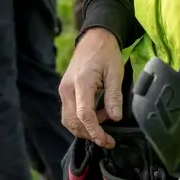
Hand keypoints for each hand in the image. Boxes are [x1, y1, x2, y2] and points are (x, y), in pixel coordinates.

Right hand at [59, 27, 124, 148]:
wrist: (94, 38)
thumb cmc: (106, 53)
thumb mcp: (116, 72)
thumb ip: (114, 96)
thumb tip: (115, 118)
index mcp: (81, 82)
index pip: (84, 115)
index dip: (95, 131)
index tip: (107, 141)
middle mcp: (68, 88)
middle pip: (73, 121)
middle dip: (90, 134)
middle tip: (108, 139)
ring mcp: (64, 90)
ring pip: (68, 120)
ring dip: (84, 129)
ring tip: (103, 123)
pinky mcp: (65, 91)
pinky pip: (68, 113)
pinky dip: (81, 120)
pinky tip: (96, 115)